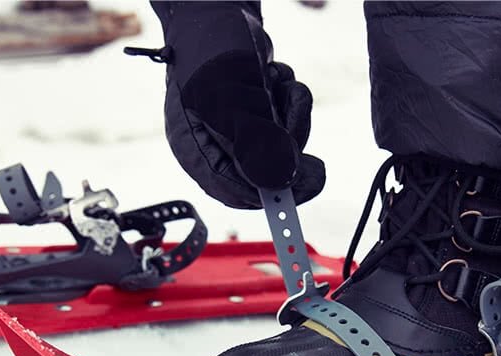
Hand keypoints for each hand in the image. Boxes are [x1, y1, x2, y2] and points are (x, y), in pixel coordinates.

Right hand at [154, 2, 324, 207]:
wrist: (218, 7)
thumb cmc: (211, 47)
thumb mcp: (231, 96)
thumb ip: (254, 142)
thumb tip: (279, 181)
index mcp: (194, 150)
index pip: (235, 191)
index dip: (272, 192)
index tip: (306, 182)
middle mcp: (213, 146)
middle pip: (264, 172)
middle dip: (286, 141)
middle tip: (291, 111)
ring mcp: (236, 129)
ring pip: (280, 147)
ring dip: (291, 114)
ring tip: (277, 82)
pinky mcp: (255, 113)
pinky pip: (285, 123)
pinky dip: (289, 100)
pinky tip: (275, 76)